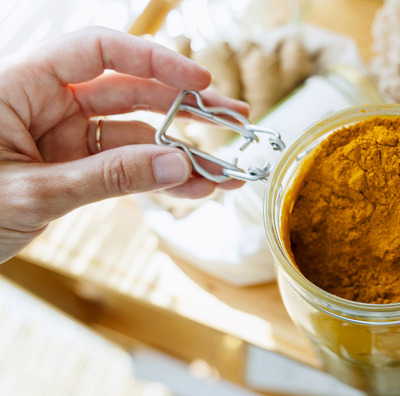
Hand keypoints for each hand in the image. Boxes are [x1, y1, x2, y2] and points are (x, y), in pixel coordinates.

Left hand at [0, 27, 247, 262]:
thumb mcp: (31, 194)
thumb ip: (107, 177)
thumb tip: (177, 164)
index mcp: (21, 86)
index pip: (97, 51)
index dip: (153, 60)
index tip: (199, 83)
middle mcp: (44, 105)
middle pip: (129, 92)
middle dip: (185, 109)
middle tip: (234, 121)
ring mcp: (59, 138)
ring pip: (134, 135)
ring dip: (182, 153)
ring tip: (226, 171)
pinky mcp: (69, 169)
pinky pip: (124, 167)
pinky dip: (158, 179)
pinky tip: (194, 189)